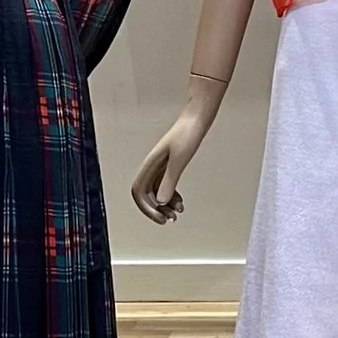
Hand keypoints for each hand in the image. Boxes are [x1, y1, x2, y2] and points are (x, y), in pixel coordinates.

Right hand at [130, 83, 221, 224]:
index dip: (146, 208)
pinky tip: (180, 202)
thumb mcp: (180, 158)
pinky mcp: (170, 164)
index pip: (139, 192)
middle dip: (156, 209)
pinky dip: (171, 196)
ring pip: (156, 191)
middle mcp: (152, 166)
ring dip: (164, 205)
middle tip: (170, 220)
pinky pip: (164, 185)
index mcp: (150, 164)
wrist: (198, 117)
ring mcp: (160, 165)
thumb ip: (169, 179)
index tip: (161, 217)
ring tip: (178, 213)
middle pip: (146, 194)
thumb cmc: (188, 133)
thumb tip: (160, 201)